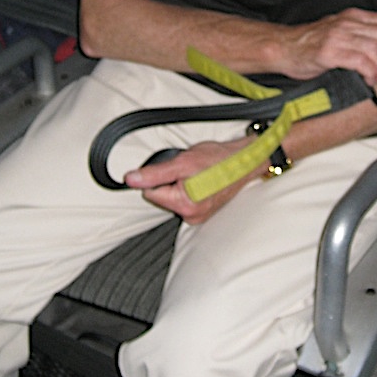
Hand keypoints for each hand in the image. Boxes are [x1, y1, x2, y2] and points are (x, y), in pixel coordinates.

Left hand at [124, 137, 252, 224]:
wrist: (245, 161)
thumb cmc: (220, 159)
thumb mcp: (183, 161)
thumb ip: (154, 173)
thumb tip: (131, 179)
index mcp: (184, 206)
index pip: (150, 193)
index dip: (159, 176)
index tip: (175, 170)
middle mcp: (191, 216)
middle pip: (161, 197)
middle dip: (170, 181)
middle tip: (189, 171)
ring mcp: (198, 215)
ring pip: (172, 198)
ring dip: (180, 184)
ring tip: (197, 174)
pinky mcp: (203, 211)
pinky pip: (184, 199)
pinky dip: (189, 188)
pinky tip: (201, 180)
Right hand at [280, 8, 376, 94]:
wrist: (282, 48)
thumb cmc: (310, 45)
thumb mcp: (341, 34)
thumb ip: (363, 40)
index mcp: (354, 17)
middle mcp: (348, 23)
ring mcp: (338, 36)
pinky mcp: (329, 52)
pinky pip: (361, 61)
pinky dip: (371, 73)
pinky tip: (369, 80)